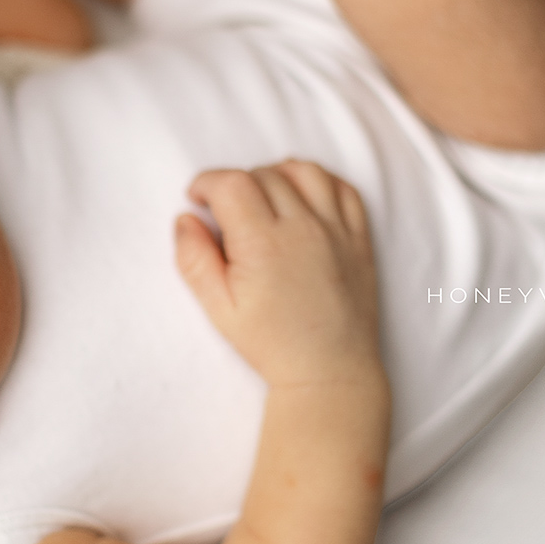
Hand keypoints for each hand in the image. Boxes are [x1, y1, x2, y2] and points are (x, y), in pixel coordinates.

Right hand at [173, 160, 381, 388]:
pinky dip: (320, 181)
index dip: (206, 182)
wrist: (330, 372)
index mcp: (263, 245)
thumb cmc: (272, 344)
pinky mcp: (359, 240)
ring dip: (276, 173)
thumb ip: (194, 260)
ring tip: (262, 195)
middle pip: (263, 175)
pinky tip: (303, 195)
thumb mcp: (219, 310)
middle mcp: (303, 229)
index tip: (198, 199)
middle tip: (225, 210)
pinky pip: (344, 189)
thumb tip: (185, 219)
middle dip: (236, 182)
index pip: (231, 183)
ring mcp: (336, 231)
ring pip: (304, 171)